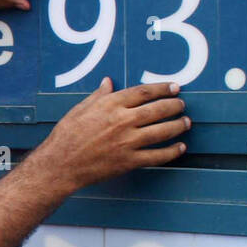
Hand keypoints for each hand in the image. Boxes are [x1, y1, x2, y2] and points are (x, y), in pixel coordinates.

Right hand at [42, 78, 188, 191]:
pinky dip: (171, 152)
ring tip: (186, 123)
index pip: (145, 92)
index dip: (163, 88)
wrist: (60, 164)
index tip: (174, 88)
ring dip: (178, 126)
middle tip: (182, 105)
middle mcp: (122, 121)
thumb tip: (108, 82)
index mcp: (111, 105)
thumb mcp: (80, 109)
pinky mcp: (128, 161)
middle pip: (158, 109)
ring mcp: (127, 142)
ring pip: (162, 131)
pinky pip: (157, 156)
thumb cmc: (66, 135)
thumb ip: (99, 96)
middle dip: (175, 106)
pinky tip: (180, 148)